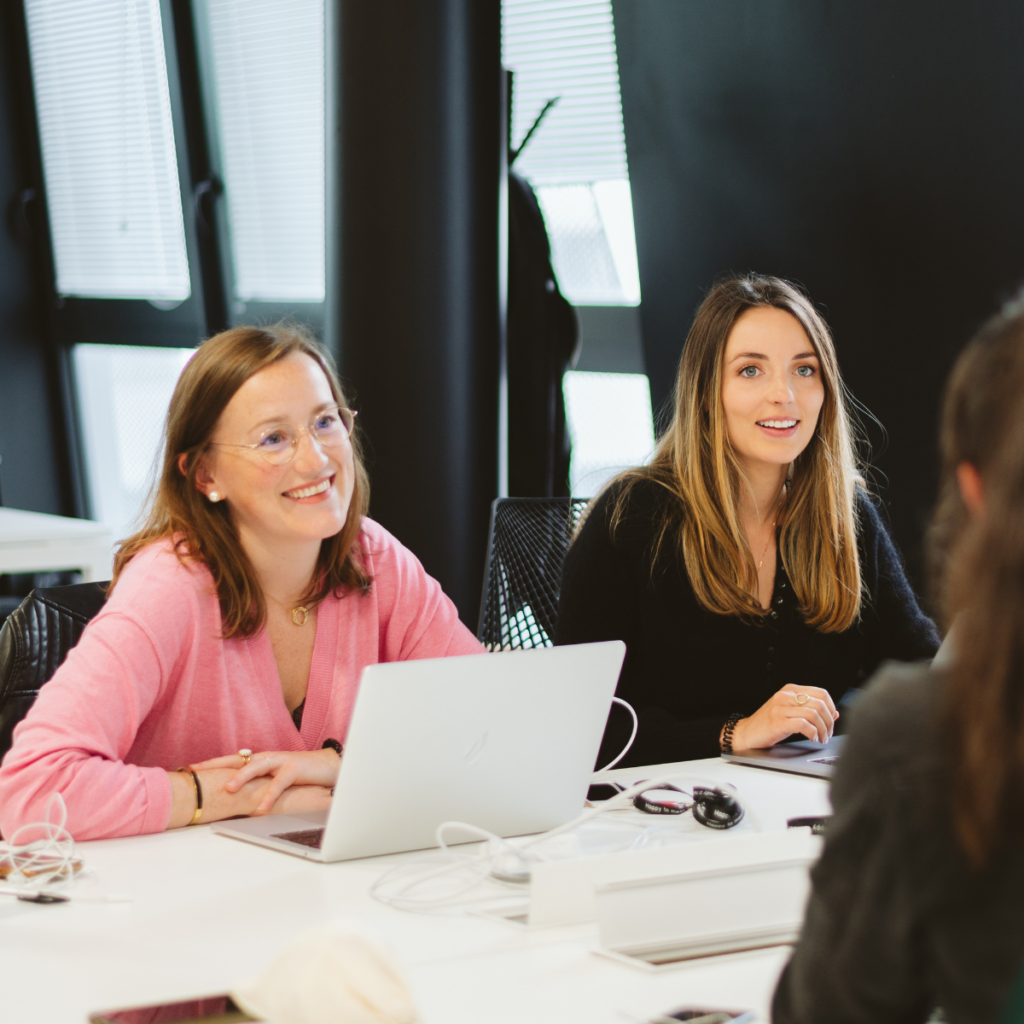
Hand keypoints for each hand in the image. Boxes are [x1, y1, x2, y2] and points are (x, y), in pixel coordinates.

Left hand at [190, 748, 341, 814]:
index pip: (230, 760)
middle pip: (237, 759)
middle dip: (216, 765)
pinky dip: (270, 795)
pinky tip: (262, 808)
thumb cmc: (298, 773)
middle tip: (197, 772)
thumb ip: (256, 784)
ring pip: (256, 767)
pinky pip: (280, 783)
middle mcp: (266, 757)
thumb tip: (233, 797)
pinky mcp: (295, 768)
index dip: (211, 764)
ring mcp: (280, 761)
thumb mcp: (273, 778)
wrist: (327, 765)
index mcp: (259, 760)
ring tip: (228, 789)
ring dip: (241, 777)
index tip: (190, 769)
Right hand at [727, 685, 838, 749]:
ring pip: (813, 714)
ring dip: (822, 730)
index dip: (832, 708)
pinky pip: (803, 725)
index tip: (832, 721)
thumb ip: (810, 710)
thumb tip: (834, 714)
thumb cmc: (768, 723)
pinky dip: (812, 733)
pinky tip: (812, 738)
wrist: (746, 733)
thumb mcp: (791, 712)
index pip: (821, 693)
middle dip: (829, 722)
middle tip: (828, 733)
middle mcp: (785, 696)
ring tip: (821, 738)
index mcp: (790, 690)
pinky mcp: (777, 722)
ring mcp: (780, 708)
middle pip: (819, 704)